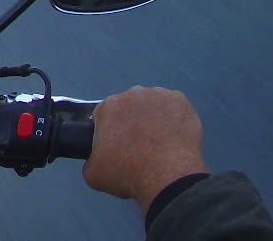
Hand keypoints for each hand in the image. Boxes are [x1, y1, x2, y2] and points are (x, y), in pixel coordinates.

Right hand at [83, 86, 209, 214]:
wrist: (168, 179)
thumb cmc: (128, 173)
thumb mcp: (93, 173)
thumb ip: (91, 159)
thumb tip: (98, 157)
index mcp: (109, 106)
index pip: (105, 115)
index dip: (111, 132)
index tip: (118, 148)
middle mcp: (133, 93)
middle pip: (129, 107)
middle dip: (132, 123)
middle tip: (139, 147)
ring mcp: (159, 95)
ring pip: (152, 106)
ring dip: (153, 119)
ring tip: (160, 144)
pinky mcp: (181, 102)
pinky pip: (174, 108)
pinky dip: (174, 119)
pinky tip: (175, 138)